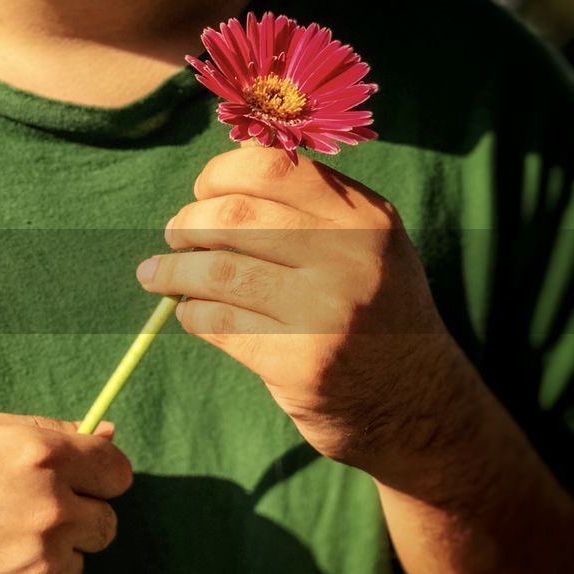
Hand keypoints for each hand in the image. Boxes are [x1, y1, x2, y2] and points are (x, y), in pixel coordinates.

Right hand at [0, 408, 131, 573]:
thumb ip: (39, 432)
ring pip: (72, 570)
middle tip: (5, 525)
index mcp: (38, 453)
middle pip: (103, 524)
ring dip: (40, 566)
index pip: (116, 471)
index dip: (93, 479)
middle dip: (69, 524)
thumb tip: (107, 437)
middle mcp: (50, 510)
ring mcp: (40, 570)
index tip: (70, 488)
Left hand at [136, 144, 461, 474]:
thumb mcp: (366, 247)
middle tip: (174, 235)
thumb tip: (224, 170)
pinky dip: (190, 314)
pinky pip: (219, 324)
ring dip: (173, 271)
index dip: (220, 175)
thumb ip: (310, 207)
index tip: (200, 192)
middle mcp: (351, 257)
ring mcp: (326, 312)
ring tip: (156, 274)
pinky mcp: (300, 363)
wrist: (418, 406)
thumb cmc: (373, 313)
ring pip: (219, 272)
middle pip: (234, 216)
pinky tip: (188, 314)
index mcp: (365, 217)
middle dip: (187, 224)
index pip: (273, 168)